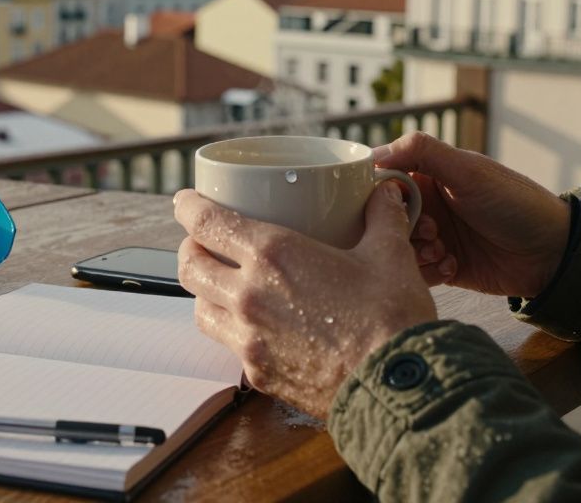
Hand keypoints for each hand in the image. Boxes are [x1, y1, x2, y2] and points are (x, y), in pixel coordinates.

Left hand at [174, 183, 437, 418]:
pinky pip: (228, 346)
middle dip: (189, 248)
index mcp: (273, 255)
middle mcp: (249, 295)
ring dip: (203, 291)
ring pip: (200, 309)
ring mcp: (249, 339)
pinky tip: (252, 325)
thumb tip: (387, 193)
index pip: (206, 223)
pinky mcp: (258, 374)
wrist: (395, 388)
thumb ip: (383, 217)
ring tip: (221, 282)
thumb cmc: (391, 319)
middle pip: (190, 266)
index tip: (185, 200)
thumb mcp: (390, 254)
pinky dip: (231, 330)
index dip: (188, 207)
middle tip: (203, 241)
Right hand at [373, 131, 569, 298]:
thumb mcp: (469, 171)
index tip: (388, 205)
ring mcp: (435, 236)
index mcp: (431, 175)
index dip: (380, 192)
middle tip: (429, 230)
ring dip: (414, 250)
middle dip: (400, 226)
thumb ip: (423, 152)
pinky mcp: (442, 266)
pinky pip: (416, 271)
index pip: (385, 179)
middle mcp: (429, 204)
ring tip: (442, 250)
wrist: (552, 253)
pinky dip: (428, 270)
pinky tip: (453, 266)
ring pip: (398, 246)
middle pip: (386, 216)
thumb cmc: (515, 203)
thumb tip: (375, 154)